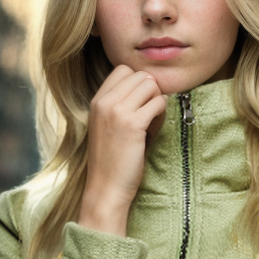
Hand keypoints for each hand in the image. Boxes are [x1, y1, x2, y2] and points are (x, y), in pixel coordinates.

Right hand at [80, 65, 167, 235]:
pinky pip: (159, 103)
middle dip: (151, 93)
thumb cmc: (112, 161)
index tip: (140, 105)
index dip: (138, 84)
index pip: (123, 70)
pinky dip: (162, 115)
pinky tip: (154, 131)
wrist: (106, 188)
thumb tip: (152, 86)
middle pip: (141, 75)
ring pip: (151, 86)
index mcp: (97, 100)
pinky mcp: (133, 124)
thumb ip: (123, 104)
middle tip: (149, 116)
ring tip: (152, 123)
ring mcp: (117, 111)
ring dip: (158, 103)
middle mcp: (104, 101)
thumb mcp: (109, 125)